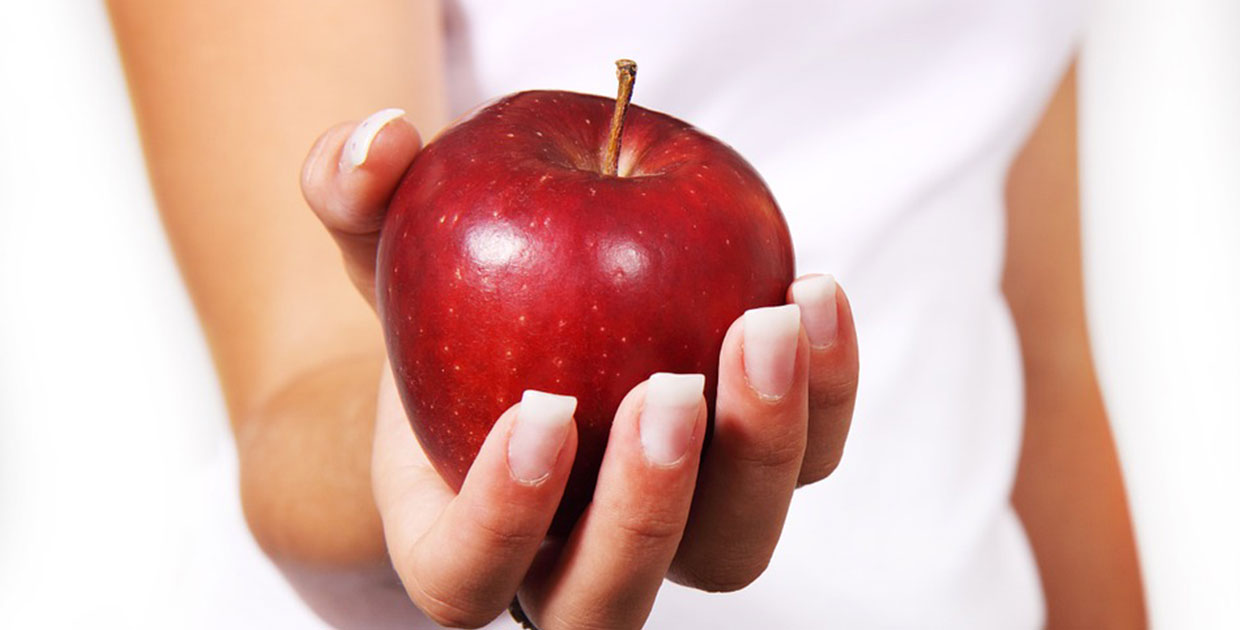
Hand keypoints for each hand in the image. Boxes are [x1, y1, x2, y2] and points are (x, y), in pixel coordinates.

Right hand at [301, 108, 859, 628]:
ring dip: (763, 451)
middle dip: (650, 506)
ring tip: (769, 322)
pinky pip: (804, 465)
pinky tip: (813, 294)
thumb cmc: (441, 301)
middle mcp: (565, 558)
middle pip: (612, 601)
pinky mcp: (745, 471)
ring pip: (730, 550)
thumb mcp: (386, 240)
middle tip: (674, 388)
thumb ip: (355, 196)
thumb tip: (371, 141)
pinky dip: (824, 394)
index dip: (503, 518)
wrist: (520, 319)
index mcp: (458, 534)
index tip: (541, 411)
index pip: (468, 576)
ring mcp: (668, 529)